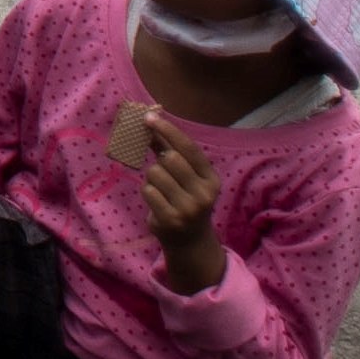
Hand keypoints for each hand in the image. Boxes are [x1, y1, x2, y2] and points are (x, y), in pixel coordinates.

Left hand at [139, 111, 227, 293]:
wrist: (189, 240)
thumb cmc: (185, 199)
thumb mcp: (186, 176)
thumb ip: (169, 150)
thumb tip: (150, 123)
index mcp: (211, 179)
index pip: (189, 148)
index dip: (168, 130)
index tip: (148, 118)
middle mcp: (205, 194)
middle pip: (169, 158)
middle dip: (159, 161)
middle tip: (163, 172)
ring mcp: (189, 208)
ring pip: (155, 173)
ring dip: (152, 179)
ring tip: (162, 192)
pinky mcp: (171, 219)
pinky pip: (147, 190)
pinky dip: (147, 192)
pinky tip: (158, 202)